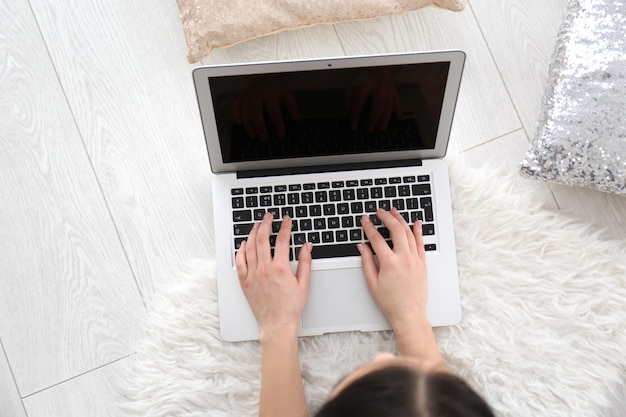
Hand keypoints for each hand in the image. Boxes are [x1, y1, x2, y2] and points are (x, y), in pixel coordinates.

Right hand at [231, 76, 300, 140]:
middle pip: (256, 113)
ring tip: (253, 135)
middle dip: (260, 127)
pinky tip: (239, 123)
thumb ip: (292, 107)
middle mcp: (257, 94)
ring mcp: (247, 96)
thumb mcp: (286, 94)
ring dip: (249, 125)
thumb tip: (297, 119)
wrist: (263, 75)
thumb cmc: (275, 87)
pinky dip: (235, 114)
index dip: (278, 124)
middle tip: (264, 138)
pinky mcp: (240, 97)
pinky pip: (235, 106)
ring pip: (245, 112)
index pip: (274, 111)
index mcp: (270, 93)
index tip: (281, 134)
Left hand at [235, 213, 311, 333]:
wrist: (277, 324)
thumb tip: (307, 246)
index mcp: (280, 268)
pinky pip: (239, 262)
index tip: (286, 220)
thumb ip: (305, 262)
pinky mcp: (245, 283)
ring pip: (249, 248)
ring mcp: (253, 275)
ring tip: (256, 225)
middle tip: (268, 216)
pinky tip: (243, 244)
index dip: (284, 226)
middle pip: (262, 239)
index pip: (282, 240)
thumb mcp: (304, 283)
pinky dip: (240, 251)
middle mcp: (264, 269)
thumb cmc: (291, 307)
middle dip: (265, 224)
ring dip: (253, 233)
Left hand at [345, 68, 401, 131]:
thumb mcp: (352, 85)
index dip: (356, 115)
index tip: (354, 126)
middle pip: (378, 103)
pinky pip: (397, 101)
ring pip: (389, 104)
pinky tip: (399, 119)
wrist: (377, 66)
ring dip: (385, 118)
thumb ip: (349, 100)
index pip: (359, 101)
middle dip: (374, 118)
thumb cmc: (363, 78)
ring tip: (381, 129)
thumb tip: (348, 114)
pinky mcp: (394, 91)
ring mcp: (388, 89)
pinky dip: (399, 111)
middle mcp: (378, 87)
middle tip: (370, 129)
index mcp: (365, 84)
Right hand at [358, 208, 427, 329]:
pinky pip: (421, 243)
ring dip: (401, 220)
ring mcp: (415, 260)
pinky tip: (416, 223)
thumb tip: (362, 247)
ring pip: (409, 233)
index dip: (369, 227)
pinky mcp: (422, 263)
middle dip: (387, 217)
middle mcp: (404, 259)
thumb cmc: (390, 302)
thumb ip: (366, 262)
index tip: (365, 220)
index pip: (376, 238)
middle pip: (395, 230)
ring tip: (395, 212)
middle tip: (380, 211)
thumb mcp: (372, 283)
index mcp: (389, 263)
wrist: (409, 313)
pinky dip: (418, 231)